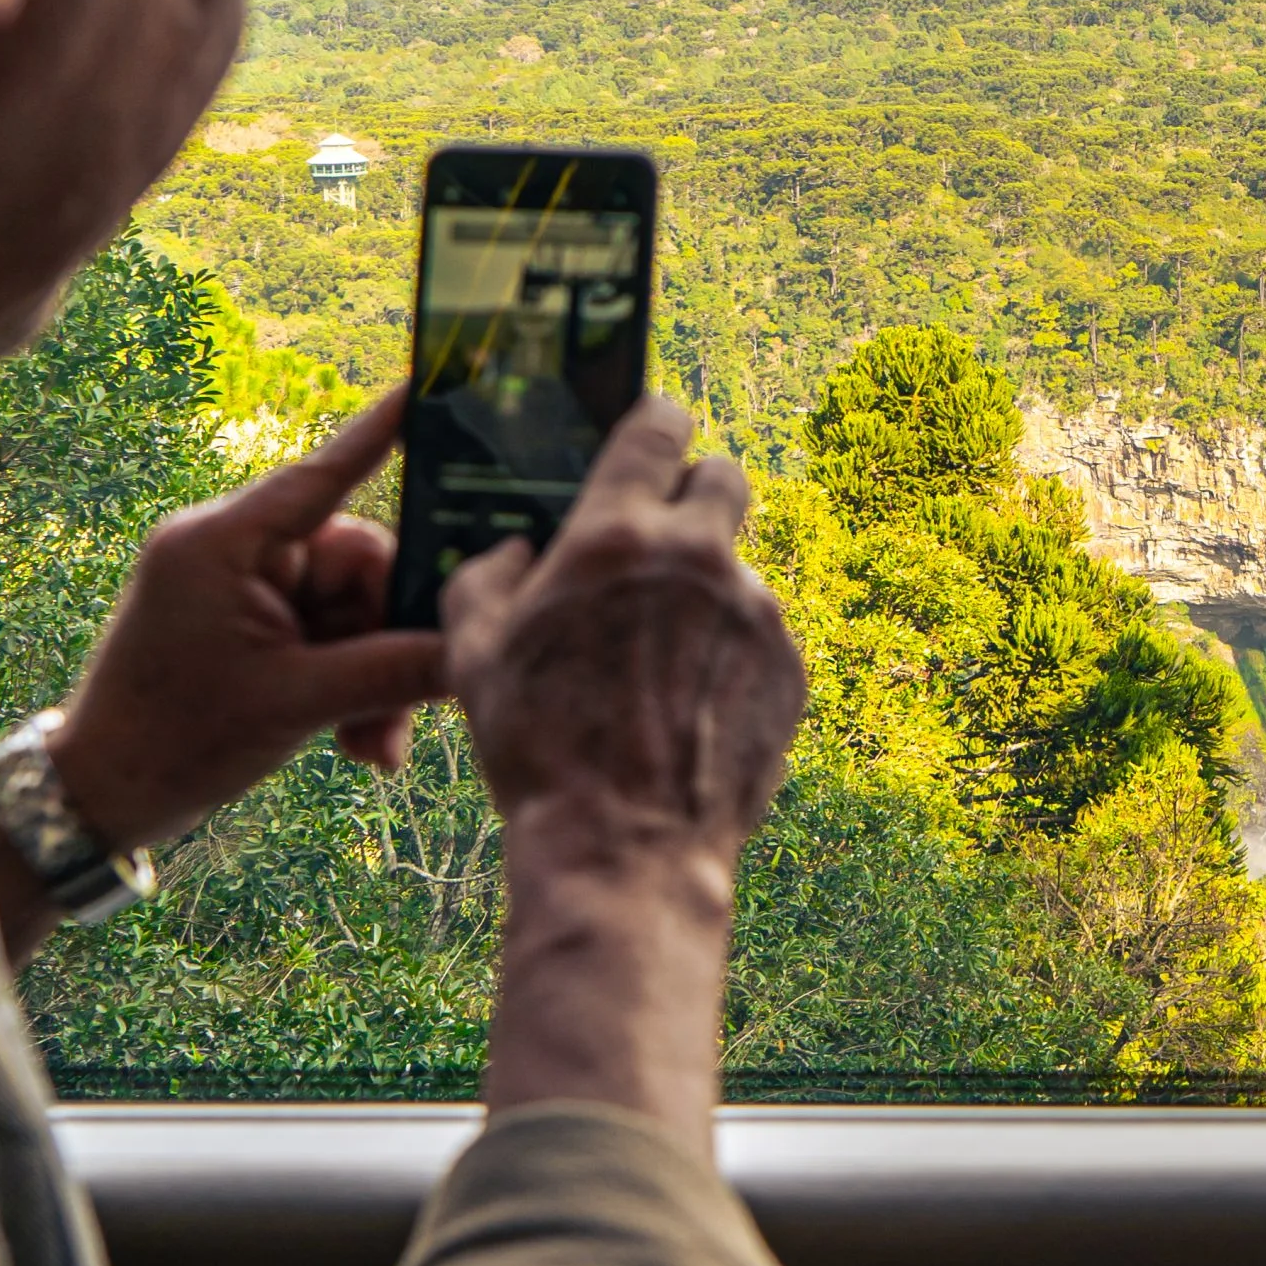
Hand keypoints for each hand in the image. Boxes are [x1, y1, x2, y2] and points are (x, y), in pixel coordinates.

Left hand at [48, 391, 447, 851]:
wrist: (102, 798)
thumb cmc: (175, 743)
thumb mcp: (297, 706)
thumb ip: (394, 670)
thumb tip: (474, 649)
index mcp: (223, 544)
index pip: (322, 473)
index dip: (382, 432)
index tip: (427, 384)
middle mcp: (233, 550)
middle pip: (359, 564)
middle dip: (388, 637)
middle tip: (403, 713)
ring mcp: (241, 585)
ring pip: (353, 608)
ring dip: (374, 674)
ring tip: (374, 743)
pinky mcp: (250, 619)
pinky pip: (329, 632)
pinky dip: (350, 682)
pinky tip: (358, 740)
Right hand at [446, 397, 805, 1148]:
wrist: (627, 845)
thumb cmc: (539, 746)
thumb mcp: (475, 653)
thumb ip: (488, 577)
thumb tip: (518, 550)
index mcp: (618, 534)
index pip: (657, 426)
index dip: (654, 420)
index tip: (649, 431)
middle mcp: (699, 556)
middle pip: (724, 476)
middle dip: (695, 492)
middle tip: (661, 537)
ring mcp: (756, 611)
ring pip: (737, 567)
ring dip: (705, 591)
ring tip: (656, 663)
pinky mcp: (790, 664)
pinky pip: (758, 636)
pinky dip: (728, 654)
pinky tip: (688, 707)